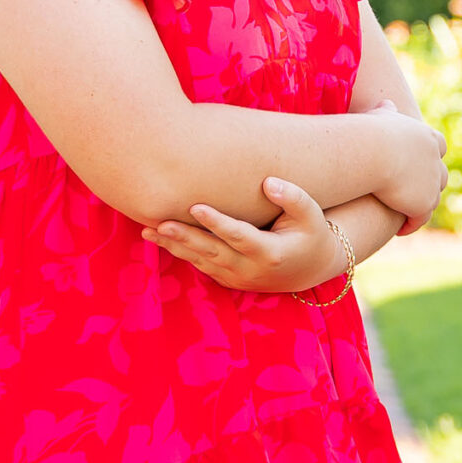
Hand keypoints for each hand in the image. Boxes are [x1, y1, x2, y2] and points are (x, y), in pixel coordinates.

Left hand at [141, 178, 344, 294]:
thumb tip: (268, 182)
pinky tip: (160, 238)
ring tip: (149, 230)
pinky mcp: (229, 280)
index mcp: (270, 254)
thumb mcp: (311, 214)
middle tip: (161, 223)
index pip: (239, 236)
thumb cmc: (311, 232)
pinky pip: (201, 266)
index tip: (196, 207)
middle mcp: (250, 270)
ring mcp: (238, 278)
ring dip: (175, 246)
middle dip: (185, 238)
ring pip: (201, 261)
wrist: (312, 268)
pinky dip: (181, 253)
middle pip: (212, 252)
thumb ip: (292, 196)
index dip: (217, 222)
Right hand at [369, 101, 446, 231]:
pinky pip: (420, 218)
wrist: (372, 152)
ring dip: (422, 206)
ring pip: (433, 198)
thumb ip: (385, 112)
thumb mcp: (378, 118)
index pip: (438, 146)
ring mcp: (432, 182)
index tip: (419, 164)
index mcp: (427, 137)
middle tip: (416, 194)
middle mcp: (435, 159)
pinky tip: (400, 229)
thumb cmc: (369, 132)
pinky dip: (412, 223)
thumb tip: (387, 104)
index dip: (430, 156)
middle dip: (431, 184)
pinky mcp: (424, 203)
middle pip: (440, 174)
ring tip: (407, 213)